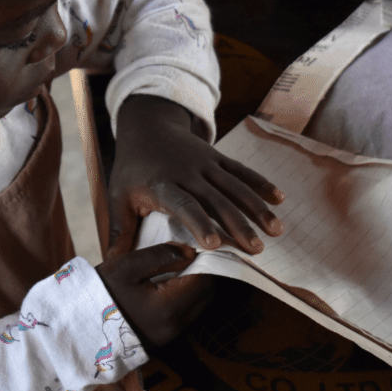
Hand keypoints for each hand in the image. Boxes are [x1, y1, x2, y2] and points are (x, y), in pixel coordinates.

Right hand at [95, 243, 213, 345]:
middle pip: (207, 294)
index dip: (207, 259)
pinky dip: (186, 296)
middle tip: (193, 251)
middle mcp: (175, 325)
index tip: (200, 242)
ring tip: (183, 264)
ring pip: (199, 305)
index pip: (204, 279)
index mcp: (169, 306)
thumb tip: (190, 251)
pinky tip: (172, 281)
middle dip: (206, 272)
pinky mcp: (163, 338)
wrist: (79, 326)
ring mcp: (170, 335)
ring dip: (196, 284)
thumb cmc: (102, 292)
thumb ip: (161, 255)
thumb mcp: (127, 266)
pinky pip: (187, 314)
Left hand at [107, 94, 283, 257]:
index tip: (213, 243)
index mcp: (162, 185)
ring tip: (276, 230)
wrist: (148, 127)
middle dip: (238, 224)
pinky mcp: (217, 158)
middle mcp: (188, 173)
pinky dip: (261, 183)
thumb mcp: (118, 195)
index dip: (198, 222)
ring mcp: (206, 164)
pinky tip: (279, 198)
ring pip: (235, 187)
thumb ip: (120, 229)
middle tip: (256, 249)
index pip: (183, 204)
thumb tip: (111, 263)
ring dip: (257, 208)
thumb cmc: (132, 168)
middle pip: (216, 200)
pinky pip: (242, 171)